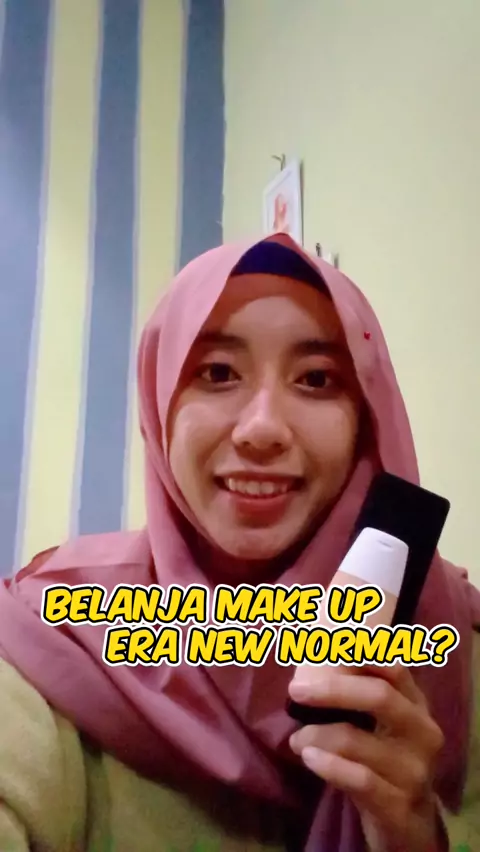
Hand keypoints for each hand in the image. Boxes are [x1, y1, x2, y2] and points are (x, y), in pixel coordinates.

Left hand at [288, 664, 444, 851]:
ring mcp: (414, 770)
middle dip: (332, 690)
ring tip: (296, 740)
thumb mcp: (380, 725)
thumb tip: (311, 656)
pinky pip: (358, 779)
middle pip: (380, 696)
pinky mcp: (399, 804)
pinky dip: (328, 765)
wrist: (409, 821)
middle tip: (296, 690)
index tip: (329, 647)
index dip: (363, 654)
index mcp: (416, 705)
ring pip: (356, 741)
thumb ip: (357, 694)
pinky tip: (309, 757)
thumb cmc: (384, 759)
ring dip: (316, 735)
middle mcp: (422, 733)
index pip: (395, 669)